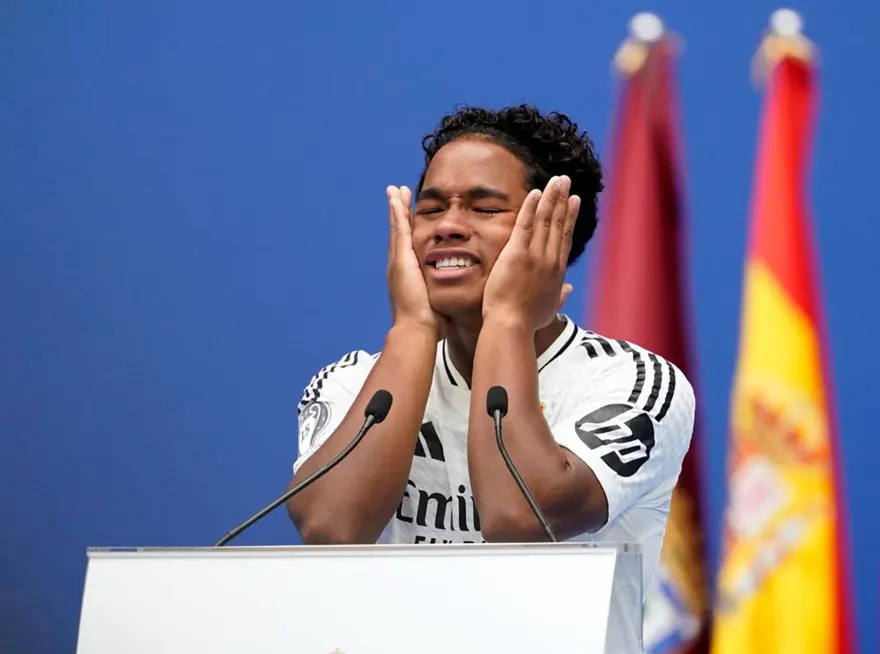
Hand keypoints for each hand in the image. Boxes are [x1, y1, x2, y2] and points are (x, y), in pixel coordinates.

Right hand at [386, 185, 444, 338]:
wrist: (417, 329)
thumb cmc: (430, 322)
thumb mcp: (438, 302)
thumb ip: (443, 295)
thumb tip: (454, 296)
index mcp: (408, 274)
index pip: (408, 245)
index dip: (407, 229)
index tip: (408, 213)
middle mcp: (399, 265)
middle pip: (399, 233)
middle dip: (398, 213)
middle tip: (396, 193)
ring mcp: (398, 261)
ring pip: (397, 228)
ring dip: (396, 208)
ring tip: (395, 190)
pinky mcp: (400, 259)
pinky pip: (399, 231)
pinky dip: (396, 214)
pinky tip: (396, 199)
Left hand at [481, 175, 580, 330]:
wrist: (512, 326)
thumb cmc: (527, 322)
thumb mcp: (549, 309)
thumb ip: (560, 296)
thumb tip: (568, 291)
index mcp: (557, 272)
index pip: (564, 238)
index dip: (570, 217)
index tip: (574, 201)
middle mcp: (550, 260)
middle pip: (559, 223)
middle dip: (563, 199)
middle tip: (566, 181)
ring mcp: (535, 255)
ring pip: (546, 219)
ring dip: (552, 197)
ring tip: (556, 180)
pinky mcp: (518, 253)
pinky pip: (525, 224)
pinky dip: (531, 207)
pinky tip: (536, 192)